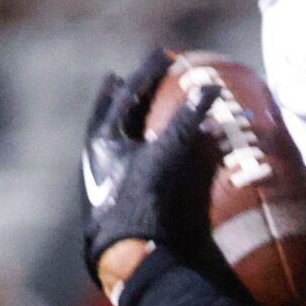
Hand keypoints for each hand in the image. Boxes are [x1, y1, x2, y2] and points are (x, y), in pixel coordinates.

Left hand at [81, 50, 219, 300]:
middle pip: (104, 115)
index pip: (126, 94)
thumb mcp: (166, 157)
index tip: (162, 51)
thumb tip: (210, 88)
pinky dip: (127, 150)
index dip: (147, 71)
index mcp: (103, 139)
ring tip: (124, 111)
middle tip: (117, 77)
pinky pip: (116, 162)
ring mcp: (99, 178)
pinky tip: (135, 156)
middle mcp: (95, 156)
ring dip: (116, 122)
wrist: (123, 254)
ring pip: (105, 139)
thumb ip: (186, 123)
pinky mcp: (109, 199)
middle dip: (114, 95)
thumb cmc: (140, 202)